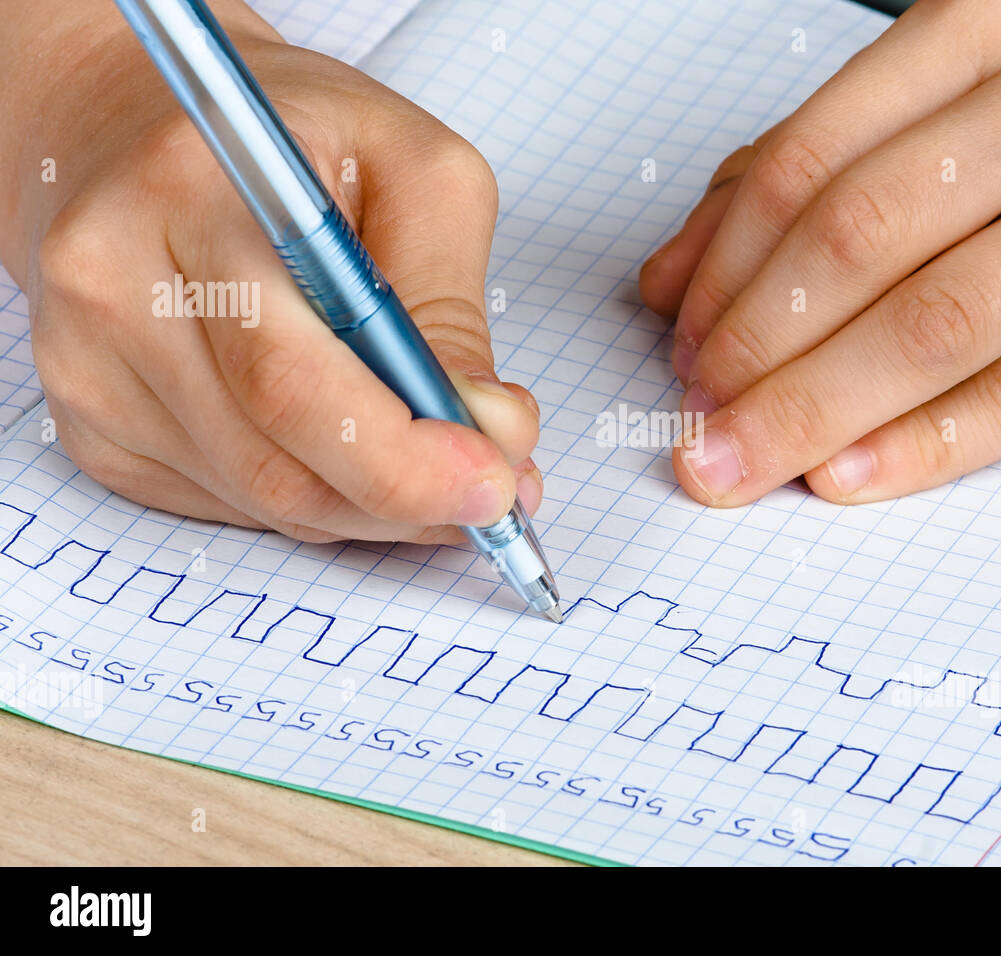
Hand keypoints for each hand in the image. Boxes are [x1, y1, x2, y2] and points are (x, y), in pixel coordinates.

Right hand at [0, 0, 540, 542]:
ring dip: (374, 505)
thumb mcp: (415, 168)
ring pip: (264, 498)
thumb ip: (452, 302)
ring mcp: (88, 369)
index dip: (402, 457)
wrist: (130, 128)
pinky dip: (319, 494)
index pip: (290, 377)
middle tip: (496, 491)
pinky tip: (359, 449)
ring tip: (443, 464)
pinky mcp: (95, 424)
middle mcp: (111, 288)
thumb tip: (487, 428)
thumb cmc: (289, 135)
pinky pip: (232, 502)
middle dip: (409, 496)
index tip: (495, 484)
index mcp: (188, 196)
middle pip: (276, 461)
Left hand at [640, 0, 1000, 507]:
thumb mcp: (960, 97)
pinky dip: (928, 444)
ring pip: (937, 320)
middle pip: (861, 242)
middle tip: (695, 422)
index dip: (724, 268)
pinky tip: (850, 476)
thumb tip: (672, 279)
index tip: (678, 343)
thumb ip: (809, 170)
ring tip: (744, 459)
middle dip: (753, 350)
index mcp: (986, 25)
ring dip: (816, 407)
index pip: (809, 160)